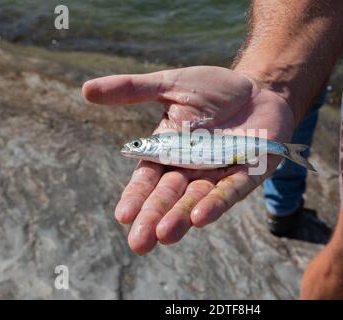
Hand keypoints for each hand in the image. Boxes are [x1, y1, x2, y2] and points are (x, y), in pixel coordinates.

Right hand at [83, 66, 294, 253]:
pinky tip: (201, 217)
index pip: (147, 179)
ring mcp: (219, 173)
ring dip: (182, 217)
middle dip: (154, 218)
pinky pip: (230, 191)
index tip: (123, 215)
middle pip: (169, 196)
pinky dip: (216, 203)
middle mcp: (191, 169)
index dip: (136, 196)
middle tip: (139, 243)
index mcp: (169, 151)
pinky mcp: (247, 173)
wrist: (257, 88)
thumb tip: (85, 90)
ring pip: (197, 200)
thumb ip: (132, 90)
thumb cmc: (213, 90)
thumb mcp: (170, 85)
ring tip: (165, 234)